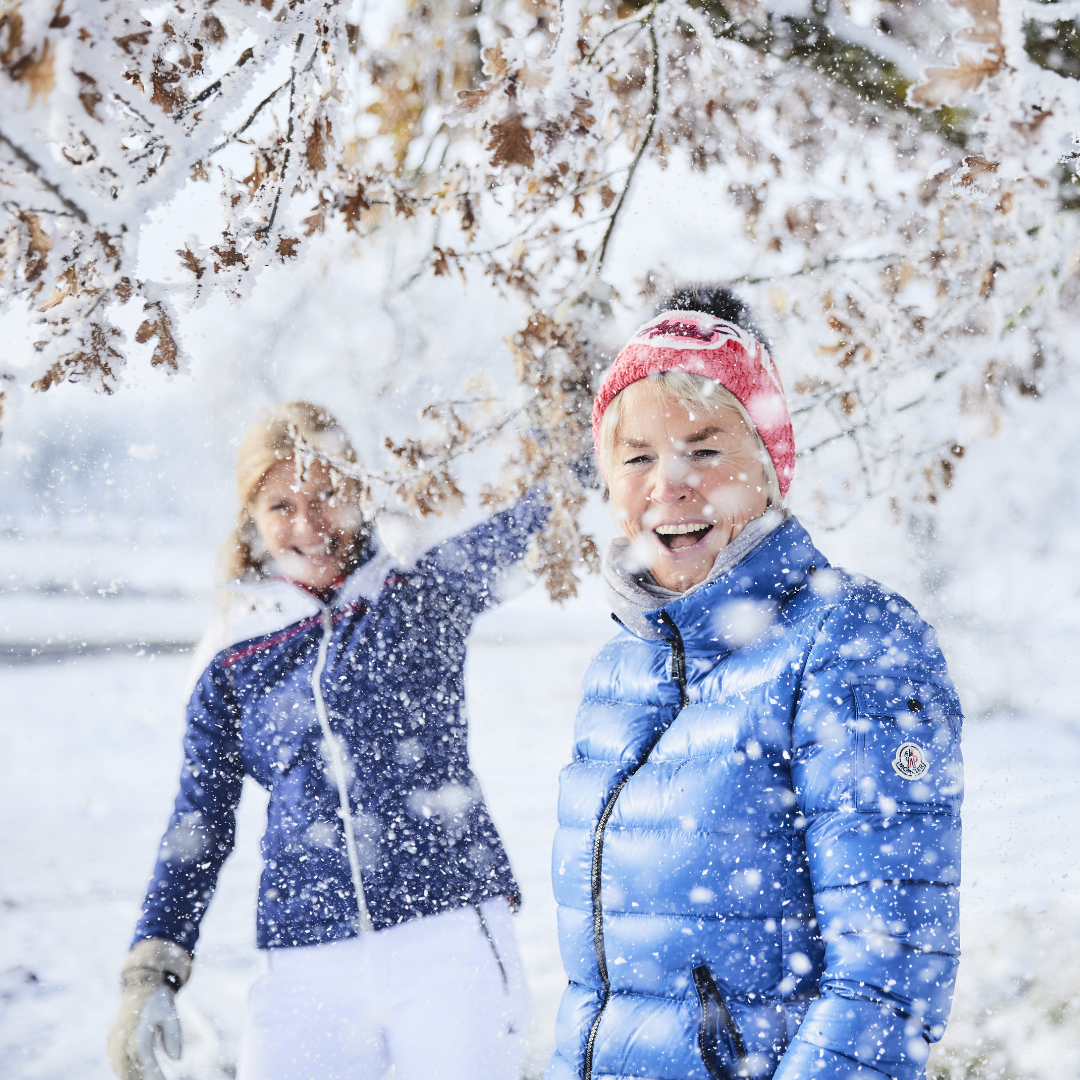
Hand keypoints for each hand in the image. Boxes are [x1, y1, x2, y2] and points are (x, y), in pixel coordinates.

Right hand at [107, 939, 191, 1079]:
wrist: (141, 983)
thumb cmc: (159, 1000)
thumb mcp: (171, 1014)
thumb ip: (173, 1037)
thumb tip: (176, 1059)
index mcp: (139, 1029)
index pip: (145, 1059)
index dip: (154, 1074)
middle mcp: (123, 1034)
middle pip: (127, 1066)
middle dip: (139, 1078)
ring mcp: (114, 1036)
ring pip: (118, 1065)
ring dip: (129, 1076)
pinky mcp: (111, 1037)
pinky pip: (114, 1058)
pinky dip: (121, 1069)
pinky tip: (132, 1075)